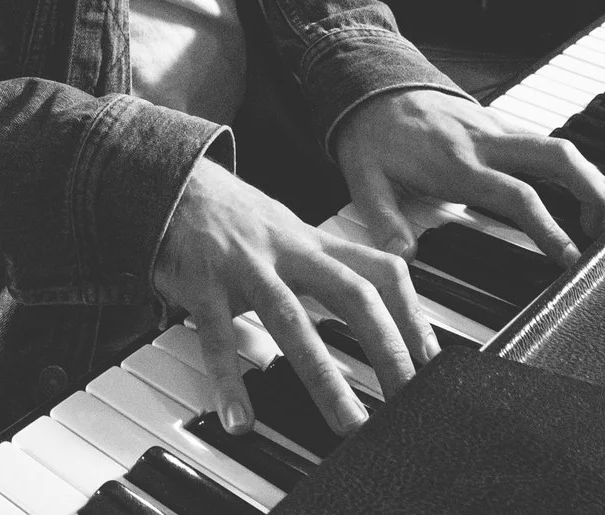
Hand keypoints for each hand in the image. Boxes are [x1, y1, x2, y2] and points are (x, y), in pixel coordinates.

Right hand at [152, 156, 439, 438]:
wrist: (172, 178)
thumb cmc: (235, 216)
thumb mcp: (291, 232)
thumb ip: (327, 266)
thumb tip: (373, 306)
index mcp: (315, 243)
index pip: (381, 271)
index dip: (413, 314)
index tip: (432, 360)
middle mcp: (289, 251)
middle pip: (352, 294)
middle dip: (386, 346)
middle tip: (407, 397)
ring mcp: (246, 267)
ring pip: (292, 320)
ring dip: (324, 376)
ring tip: (348, 424)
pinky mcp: (202, 284)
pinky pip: (218, 338)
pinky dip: (229, 381)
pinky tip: (240, 420)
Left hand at [332, 88, 604, 265]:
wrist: (368, 85)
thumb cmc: (370, 136)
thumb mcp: (363, 180)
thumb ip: (385, 221)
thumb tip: (405, 260)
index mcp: (457, 163)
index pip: (516, 195)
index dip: (548, 227)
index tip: (570, 257)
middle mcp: (485, 142)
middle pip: (556, 158)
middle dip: (590, 192)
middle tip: (600, 235)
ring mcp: (496, 128)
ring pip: (560, 145)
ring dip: (592, 177)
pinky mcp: (500, 124)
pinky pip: (547, 141)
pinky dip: (575, 164)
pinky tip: (596, 183)